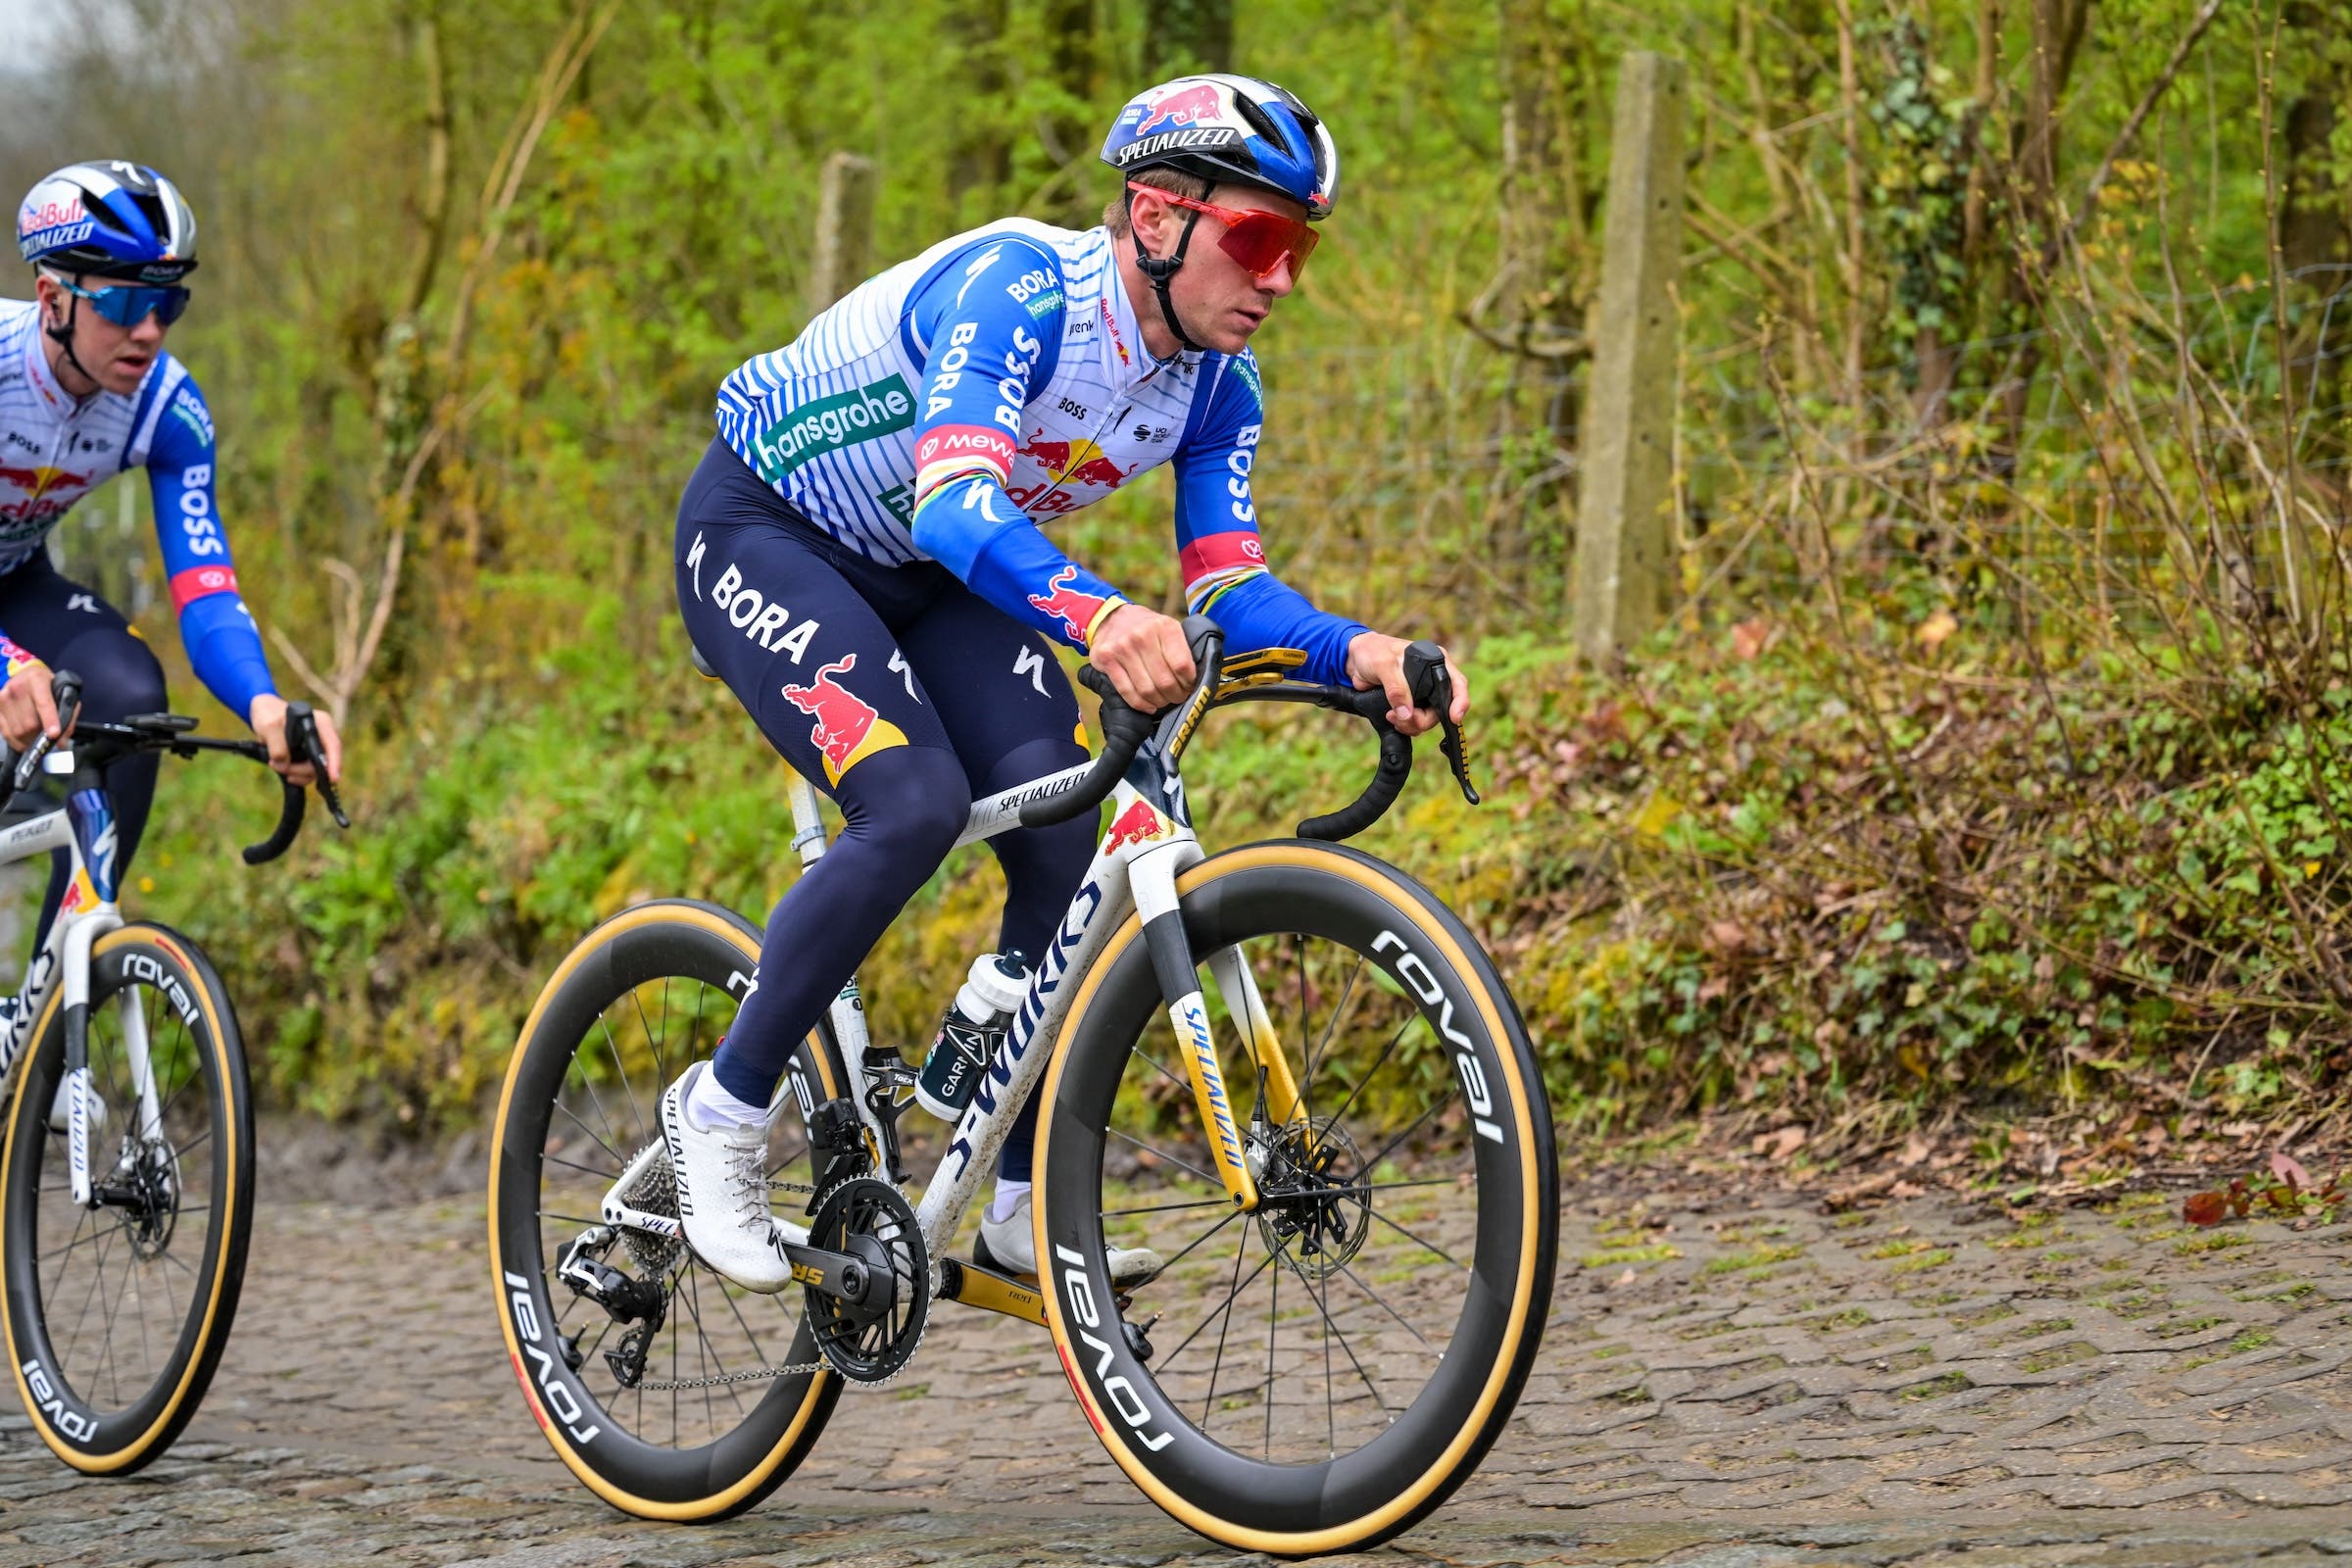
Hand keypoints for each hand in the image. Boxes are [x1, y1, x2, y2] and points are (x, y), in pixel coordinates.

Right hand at [0, 658, 60, 751]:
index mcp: (37, 679)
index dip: (50, 720)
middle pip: (30, 723)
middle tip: (48, 737)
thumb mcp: (63, 690)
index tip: (54, 734)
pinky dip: (17, 741)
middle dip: (41, 735)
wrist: (25, 675)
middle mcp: (17, 687)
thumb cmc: (47, 685)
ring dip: (30, 739)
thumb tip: (62, 741)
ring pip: (18, 731)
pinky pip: (6, 733)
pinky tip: (25, 739)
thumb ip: (68, 713)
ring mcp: (3, 698)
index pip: (44, 703)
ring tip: (37, 736)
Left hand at [249, 694, 343, 787]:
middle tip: (278, 767)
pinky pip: (309, 774)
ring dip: (297, 774)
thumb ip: (277, 745)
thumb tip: (285, 764)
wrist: (264, 716)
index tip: (333, 778)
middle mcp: (323, 737)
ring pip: (316, 771)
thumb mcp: (269, 726)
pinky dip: (297, 776)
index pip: (333, 745)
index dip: (335, 762)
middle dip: (302, 770)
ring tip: (276, 766)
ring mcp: (318, 749)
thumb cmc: (269, 715)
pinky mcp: (310, 758)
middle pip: (324, 762)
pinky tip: (285, 772)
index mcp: (321, 724)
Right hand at [1088, 602, 1196, 711]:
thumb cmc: (1147, 629)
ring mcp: (1122, 648)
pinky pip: (1127, 692)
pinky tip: (1149, 705)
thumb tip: (1200, 680)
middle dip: (1175, 696)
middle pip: (1165, 682)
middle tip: (1178, 697)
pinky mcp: (1106, 660)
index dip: (1188, 683)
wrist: (1111, 617)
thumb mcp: (1168, 628)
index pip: (1182, 666)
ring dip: (1159, 702)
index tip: (1189, 687)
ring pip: (1146, 690)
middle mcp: (1142, 636)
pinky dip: (1141, 704)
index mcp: (1164, 627)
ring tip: (1163, 700)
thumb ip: (1182, 650)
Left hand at [1344, 632, 1468, 736]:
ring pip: (1428, 719)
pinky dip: (1406, 726)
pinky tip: (1393, 720)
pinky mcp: (1410, 704)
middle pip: (1442, 708)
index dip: (1460, 702)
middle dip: (1424, 719)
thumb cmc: (1372, 651)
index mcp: (1436, 662)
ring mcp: (1422, 694)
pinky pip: (1416, 722)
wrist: (1355, 660)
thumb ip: (1396, 688)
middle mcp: (1433, 679)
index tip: (1454, 717)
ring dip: (1412, 724)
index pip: (1457, 683)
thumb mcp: (1384, 664)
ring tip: (1392, 717)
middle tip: (1404, 719)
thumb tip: (1407, 714)